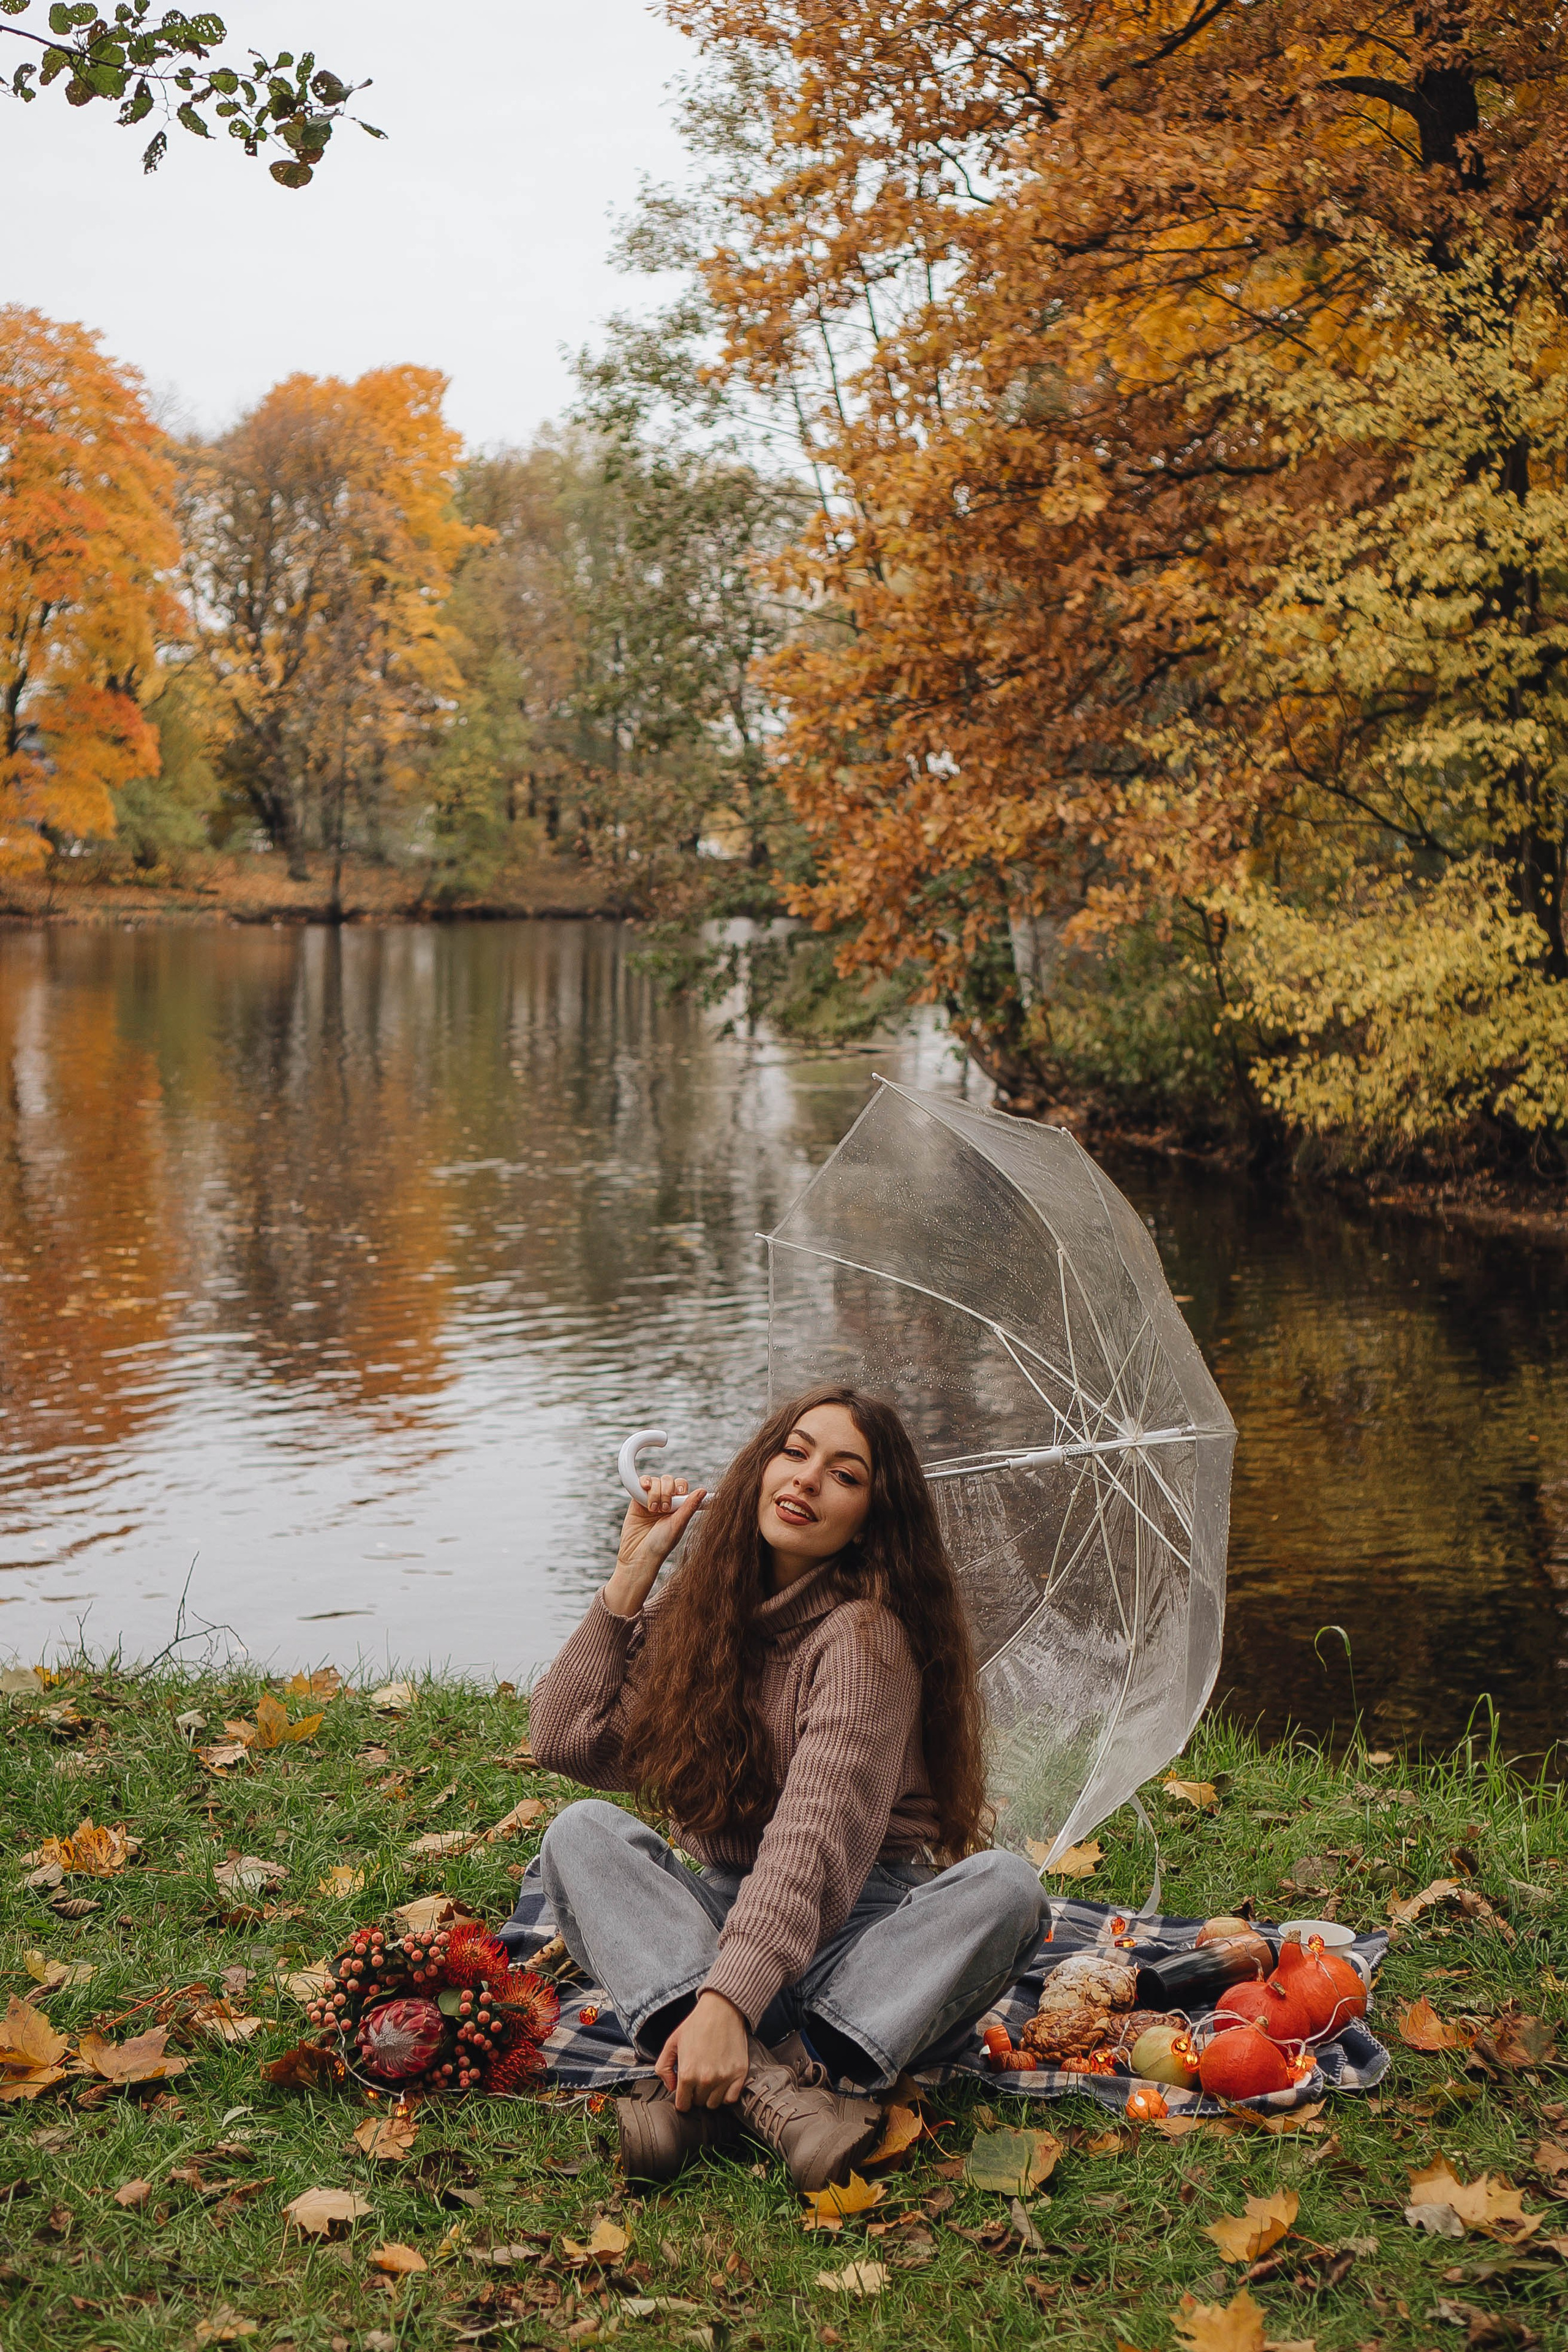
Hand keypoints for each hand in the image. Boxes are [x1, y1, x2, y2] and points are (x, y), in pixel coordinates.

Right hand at [601, 1475, 705, 1618]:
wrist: (638, 1555)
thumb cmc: (661, 1545)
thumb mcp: (677, 1525)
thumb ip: (689, 1506)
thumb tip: (703, 1490)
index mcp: (678, 1508)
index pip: (682, 1487)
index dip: (680, 1487)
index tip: (679, 1493)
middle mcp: (666, 1502)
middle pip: (669, 1481)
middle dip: (667, 1491)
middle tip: (664, 1509)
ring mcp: (651, 1500)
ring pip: (656, 1481)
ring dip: (655, 1492)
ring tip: (653, 1509)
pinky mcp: (637, 1500)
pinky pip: (642, 1483)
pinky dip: (644, 1482)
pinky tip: (644, 1490)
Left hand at [655, 1990, 748, 2110]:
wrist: (722, 2009)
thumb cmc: (696, 2024)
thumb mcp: (672, 2042)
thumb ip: (663, 2067)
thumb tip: (670, 2087)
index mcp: (687, 2073)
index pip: (683, 2104)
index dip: (682, 2098)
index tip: (685, 2091)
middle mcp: (706, 2079)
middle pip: (699, 2103)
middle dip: (696, 2094)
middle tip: (698, 2078)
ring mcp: (724, 2078)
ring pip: (714, 2103)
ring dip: (711, 2095)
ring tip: (710, 2079)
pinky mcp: (740, 2074)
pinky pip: (731, 2098)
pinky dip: (726, 2094)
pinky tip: (722, 2081)